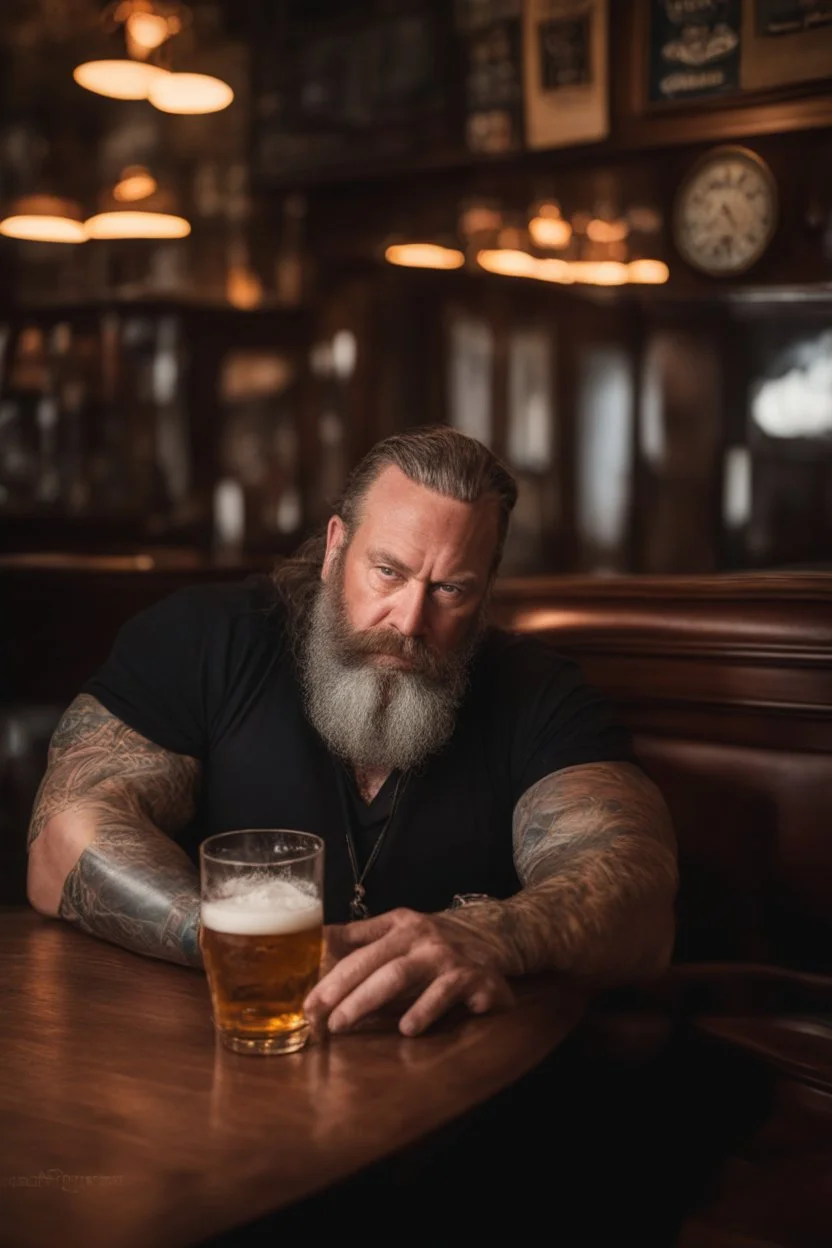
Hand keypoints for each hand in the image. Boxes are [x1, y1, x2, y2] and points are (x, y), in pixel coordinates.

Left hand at [303, 907, 514, 1037]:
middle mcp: (423, 940)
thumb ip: (363, 935)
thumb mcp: (401, 926)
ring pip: (403, 977)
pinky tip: (408, 1029)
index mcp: (401, 928)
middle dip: (345, 994)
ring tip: (347, 1023)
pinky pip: (446, 994)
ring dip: (373, 1001)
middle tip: (321, 1022)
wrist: (497, 934)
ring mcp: (448, 959)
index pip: (359, 955)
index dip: (331, 981)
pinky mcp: (474, 978)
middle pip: (377, 966)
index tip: (308, 1006)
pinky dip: (426, 1010)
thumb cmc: (437, 938)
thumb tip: (319, 938)